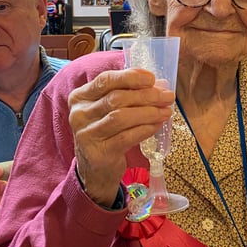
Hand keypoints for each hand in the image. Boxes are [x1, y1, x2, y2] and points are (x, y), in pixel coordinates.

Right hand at [68, 68, 173, 205]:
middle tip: (167, 96)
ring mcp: (87, 135)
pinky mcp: (99, 153)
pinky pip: (126, 137)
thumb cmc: (106, 133)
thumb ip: (126, 95)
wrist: (95, 170)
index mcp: (80, 97)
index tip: (152, 78)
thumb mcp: (107, 111)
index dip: (130, 77)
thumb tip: (158, 86)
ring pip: (121, 117)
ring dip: (149, 112)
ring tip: (166, 111)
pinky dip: (145, 129)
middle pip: (116, 98)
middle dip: (146, 95)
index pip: (106, 80)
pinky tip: (157, 125)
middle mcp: (79, 114)